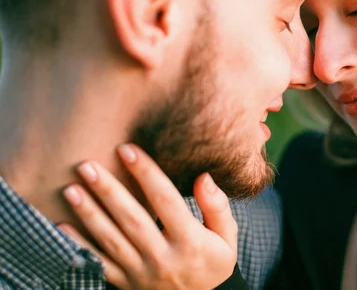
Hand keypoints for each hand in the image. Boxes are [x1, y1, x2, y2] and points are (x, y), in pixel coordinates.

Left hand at [60, 144, 237, 289]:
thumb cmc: (214, 263)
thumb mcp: (227, 238)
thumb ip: (217, 207)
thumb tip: (203, 177)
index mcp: (190, 241)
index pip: (166, 201)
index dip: (146, 173)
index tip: (127, 149)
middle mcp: (163, 257)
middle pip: (132, 218)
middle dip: (108, 190)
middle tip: (86, 165)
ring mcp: (141, 272)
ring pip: (111, 239)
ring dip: (88, 214)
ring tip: (70, 189)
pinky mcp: (126, 284)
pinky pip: (98, 264)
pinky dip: (78, 246)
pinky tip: (60, 226)